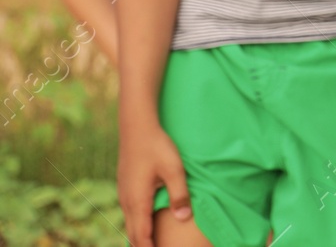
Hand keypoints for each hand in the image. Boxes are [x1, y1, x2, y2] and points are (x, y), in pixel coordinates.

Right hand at [118, 121, 190, 246]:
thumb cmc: (158, 147)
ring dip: (140, 237)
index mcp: (137, 201)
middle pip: (133, 234)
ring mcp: (124, 195)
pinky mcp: (126, 188)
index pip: (142, 236)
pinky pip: (129, 215)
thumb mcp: (174, 170)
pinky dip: (137, 226)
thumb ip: (180, 195)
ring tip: (153, 244)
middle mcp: (126, 202)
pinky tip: (146, 226)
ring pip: (130, 225)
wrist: (137, 128)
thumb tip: (183, 219)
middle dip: (143, 246)